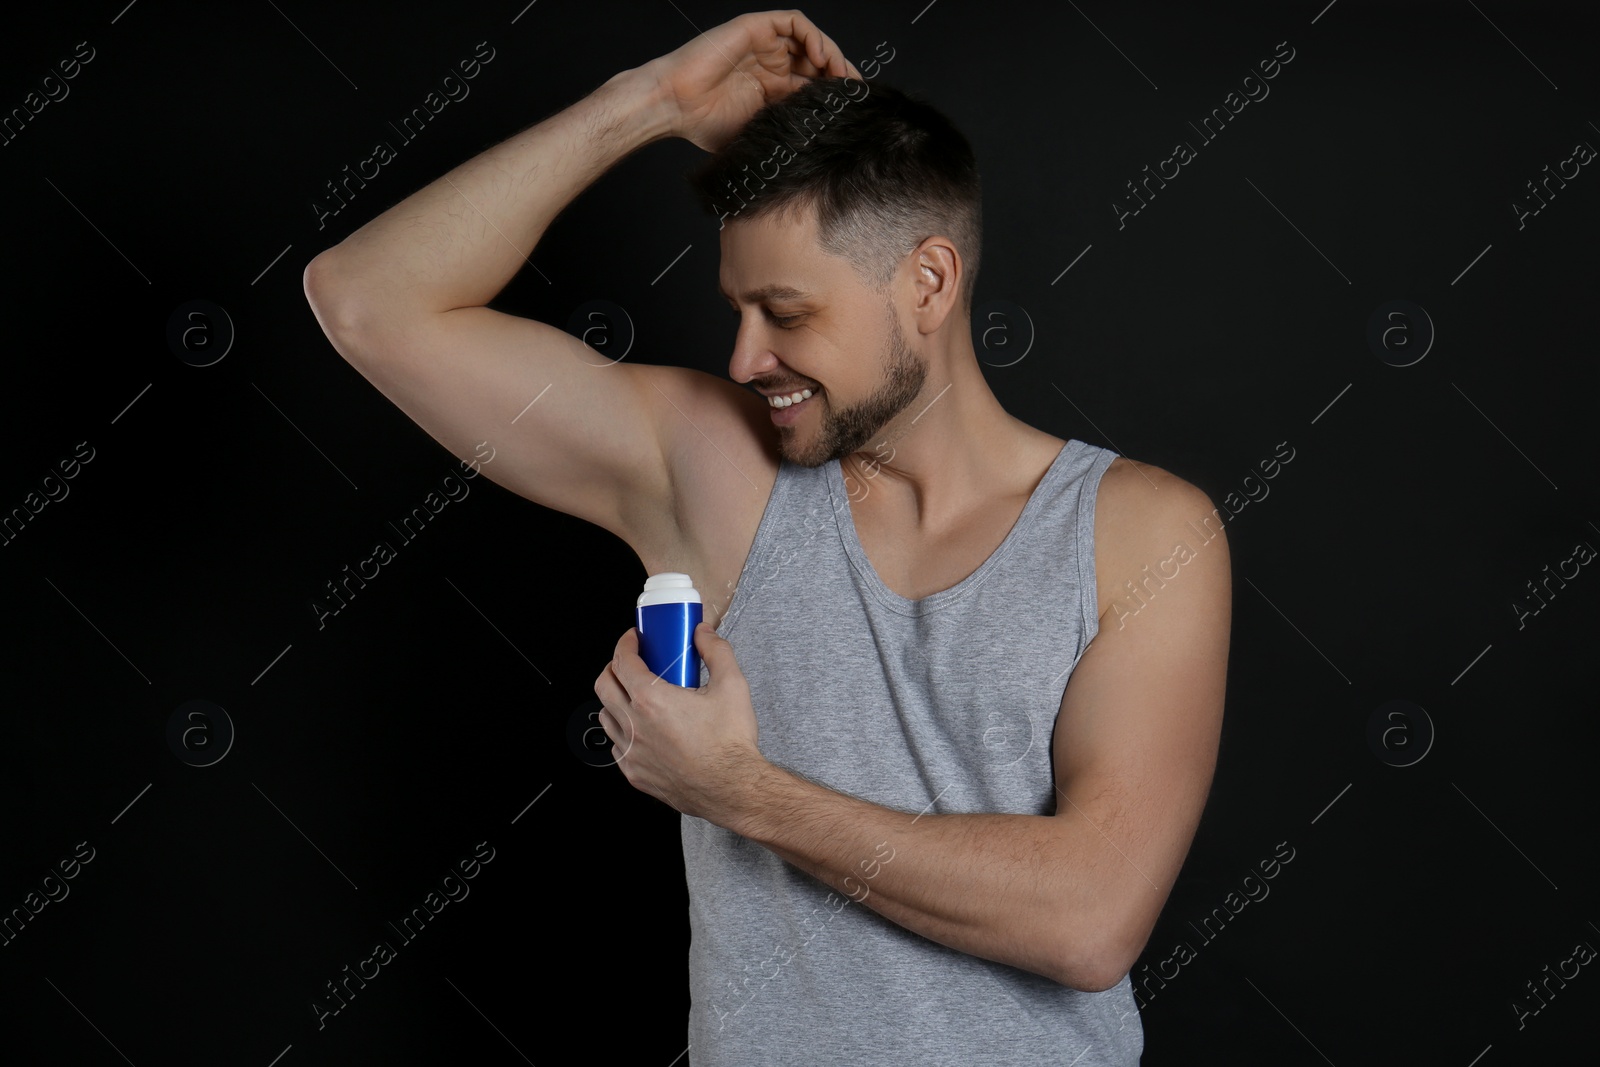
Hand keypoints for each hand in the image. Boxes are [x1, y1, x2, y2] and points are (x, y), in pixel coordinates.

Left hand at [592, 622, 763, 821]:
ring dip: (614, 700)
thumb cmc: (730, 744)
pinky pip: (617, 746)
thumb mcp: (732, 685)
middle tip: (631, 662)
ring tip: (635, 695)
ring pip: (606, 717)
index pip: (623, 662)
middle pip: (604, 686)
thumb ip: (716, 651)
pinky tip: (642, 728)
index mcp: (652, 700)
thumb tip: (703, 634)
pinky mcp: (635, 774)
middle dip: (614, 667)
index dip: (625, 644)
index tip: (634, 639)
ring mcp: (632, 753)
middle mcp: (635, 726)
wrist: (733, 789)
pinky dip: (623, 732)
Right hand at [644, 10, 861, 151]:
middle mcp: (771, 65)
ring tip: (841, 75)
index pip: (815, 85)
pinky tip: (822, 56)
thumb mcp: (759, 135)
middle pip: (818, 61)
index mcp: (773, 90)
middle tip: (855, 92)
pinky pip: (793, 23)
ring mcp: (764, 46)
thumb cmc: (705, 125)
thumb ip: (786, 132)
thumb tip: (821, 151)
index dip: (836, 95)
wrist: (675, 106)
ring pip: (810, 39)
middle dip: (840, 75)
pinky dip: (813, 35)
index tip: (855, 110)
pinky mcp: (755, 28)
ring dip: (831, 53)